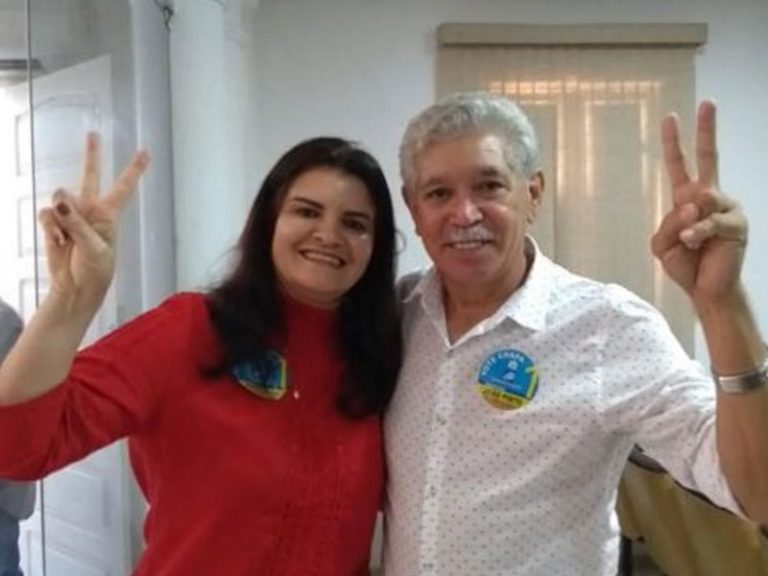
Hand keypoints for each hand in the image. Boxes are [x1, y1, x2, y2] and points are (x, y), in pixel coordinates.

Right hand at [38, 133, 149, 305]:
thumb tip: (60, 199)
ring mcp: (72, 217)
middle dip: (91, 156)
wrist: (75, 288)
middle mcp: (91, 211)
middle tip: (93, 134)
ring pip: (61, 198)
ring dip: (62, 216)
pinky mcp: (55, 224)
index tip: (146, 152)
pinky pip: (48, 214)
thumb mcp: (94, 248)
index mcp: (109, 215)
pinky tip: (59, 241)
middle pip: (90, 177)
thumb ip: (77, 222)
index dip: (134, 169)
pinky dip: (51, 226)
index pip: (124, 187)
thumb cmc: (95, 271)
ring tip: (68, 238)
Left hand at [651, 101, 746, 305]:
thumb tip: (691, 204)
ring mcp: (725, 207)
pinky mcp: (736, 222)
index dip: (674, 142)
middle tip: (708, 102)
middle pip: (710, 157)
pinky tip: (695, 243)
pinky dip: (696, 233)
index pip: (680, 164)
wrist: (705, 288)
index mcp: (687, 198)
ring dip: (685, 226)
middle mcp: (709, 197)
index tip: (670, 117)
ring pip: (698, 201)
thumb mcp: (663, 243)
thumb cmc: (685, 263)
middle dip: (708, 129)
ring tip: (690, 243)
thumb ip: (670, 221)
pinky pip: (708, 221)